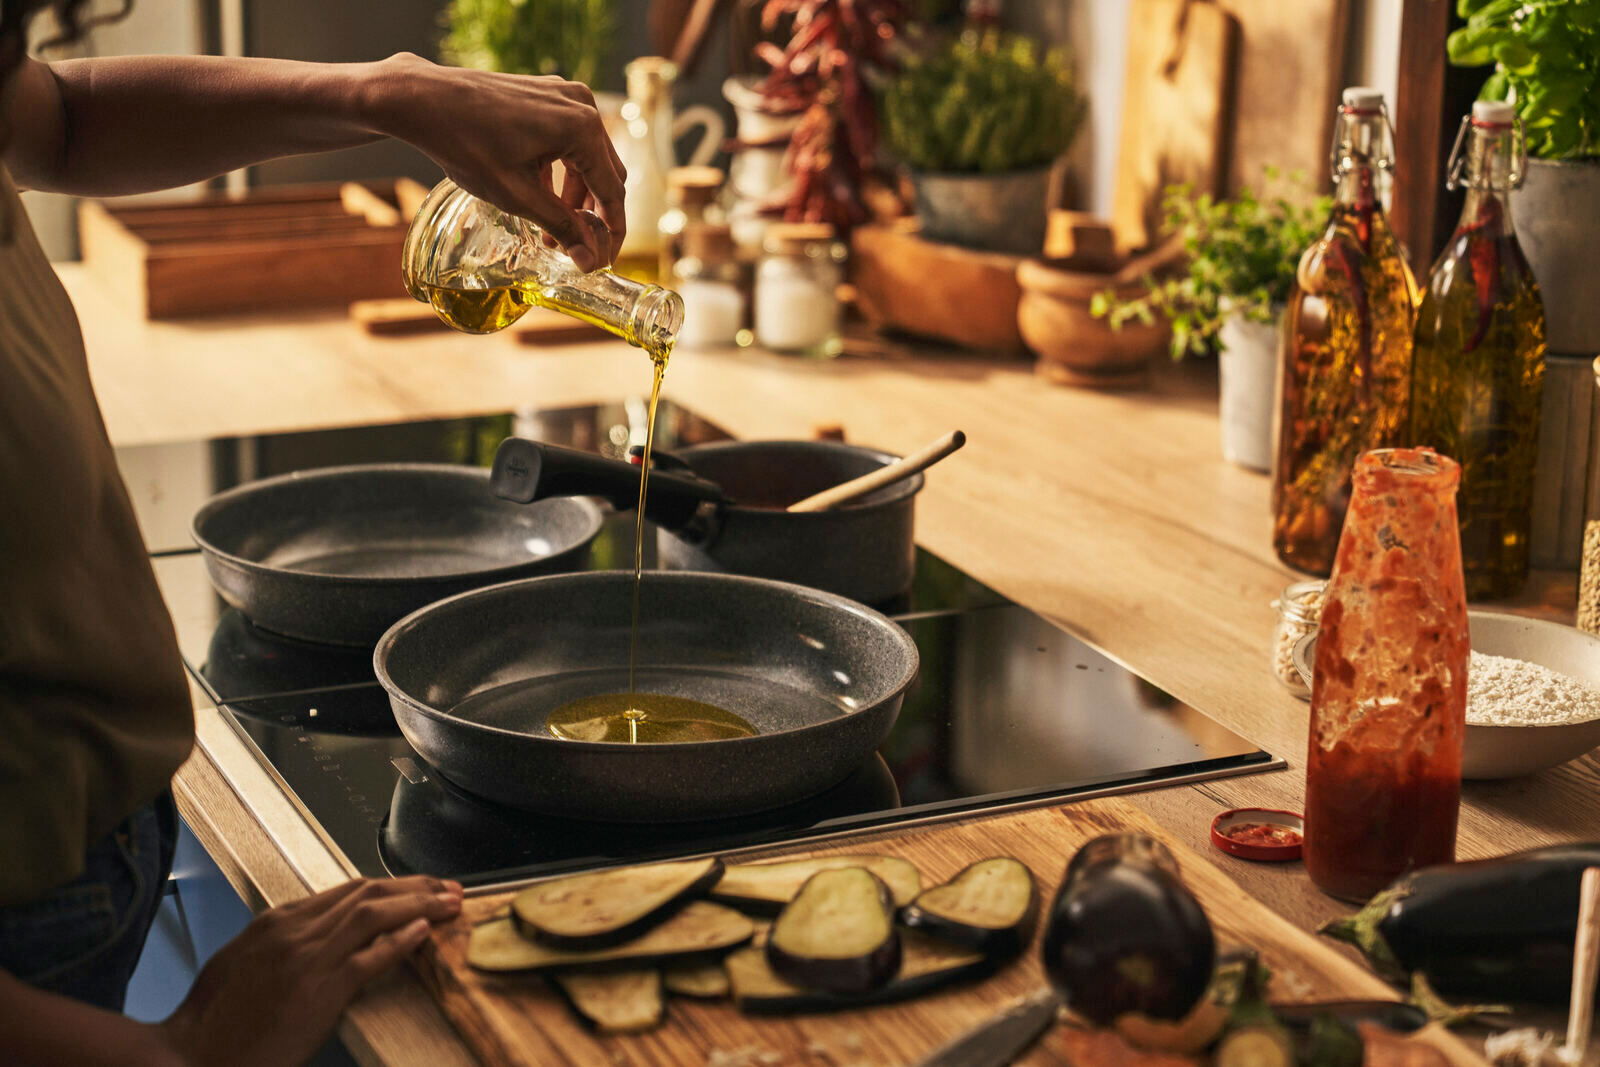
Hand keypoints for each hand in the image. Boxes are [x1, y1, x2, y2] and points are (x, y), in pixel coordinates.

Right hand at [156, 876, 462, 1066]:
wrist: (190, 1056)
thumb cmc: (211, 1021)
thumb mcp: (240, 963)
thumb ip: (279, 943)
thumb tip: (313, 935)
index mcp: (276, 921)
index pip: (347, 890)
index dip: (390, 886)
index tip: (419, 887)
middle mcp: (294, 930)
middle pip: (367, 892)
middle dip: (414, 886)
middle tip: (449, 887)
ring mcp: (307, 958)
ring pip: (374, 914)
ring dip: (420, 904)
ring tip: (451, 902)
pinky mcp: (318, 990)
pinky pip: (370, 957)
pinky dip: (401, 940)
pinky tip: (425, 932)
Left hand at [369, 52, 626, 270]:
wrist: (423, 99)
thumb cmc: (465, 142)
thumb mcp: (516, 195)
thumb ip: (560, 227)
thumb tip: (589, 259)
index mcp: (581, 128)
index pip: (612, 189)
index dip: (612, 230)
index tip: (608, 258)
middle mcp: (582, 105)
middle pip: (606, 171)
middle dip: (594, 213)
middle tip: (582, 248)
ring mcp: (564, 94)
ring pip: (587, 157)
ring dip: (576, 194)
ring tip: (553, 229)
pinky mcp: (547, 93)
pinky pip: (568, 139)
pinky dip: (561, 170)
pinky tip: (540, 195)